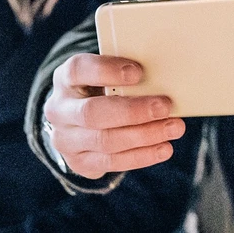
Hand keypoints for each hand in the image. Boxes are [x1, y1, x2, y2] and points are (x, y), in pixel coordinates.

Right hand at [43, 53, 186, 178]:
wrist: (79, 123)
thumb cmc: (102, 90)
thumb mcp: (106, 77)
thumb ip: (126, 77)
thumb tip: (164, 79)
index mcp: (64, 79)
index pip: (78, 70)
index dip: (106, 70)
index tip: (139, 72)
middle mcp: (58, 110)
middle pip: (92, 112)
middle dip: (133, 111)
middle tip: (165, 106)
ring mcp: (65, 140)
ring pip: (105, 140)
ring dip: (144, 135)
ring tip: (174, 128)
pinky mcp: (78, 163)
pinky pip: (112, 162)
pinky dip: (142, 156)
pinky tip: (164, 148)